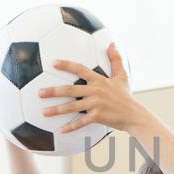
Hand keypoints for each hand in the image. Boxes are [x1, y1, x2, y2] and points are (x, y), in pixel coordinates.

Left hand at [36, 43, 155, 135]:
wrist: (134, 114)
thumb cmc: (126, 95)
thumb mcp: (122, 75)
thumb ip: (115, 59)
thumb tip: (112, 43)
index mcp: (99, 80)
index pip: (80, 69)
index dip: (67, 65)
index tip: (53, 63)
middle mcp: (96, 91)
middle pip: (70, 90)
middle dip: (53, 91)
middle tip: (39, 93)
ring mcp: (96, 104)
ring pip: (72, 107)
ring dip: (57, 110)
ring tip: (44, 112)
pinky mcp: (98, 116)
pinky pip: (81, 122)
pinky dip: (71, 127)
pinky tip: (60, 130)